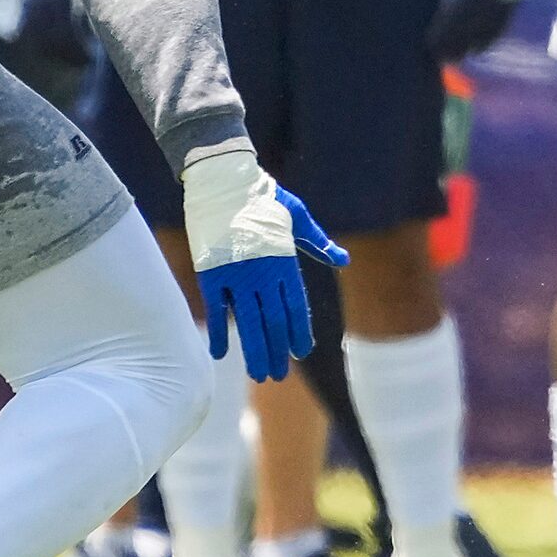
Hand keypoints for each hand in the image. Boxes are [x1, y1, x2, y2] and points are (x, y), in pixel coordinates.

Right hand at [179, 147, 346, 381]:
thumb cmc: (265, 198)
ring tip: (259, 374)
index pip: (294, 306)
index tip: (301, 352)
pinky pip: (216, 310)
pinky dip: (219, 331)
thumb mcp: (298, 216)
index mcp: (285, 261)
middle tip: (279, 375)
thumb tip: (344, 260)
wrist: (225, 181)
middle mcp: (263, 273)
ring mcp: (236, 275)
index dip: (297, 332)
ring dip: (254, 350)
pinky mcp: (212, 273)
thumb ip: (319, 242)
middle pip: (273, 321)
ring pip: (248, 322)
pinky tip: (220, 354)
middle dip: (277, 350)